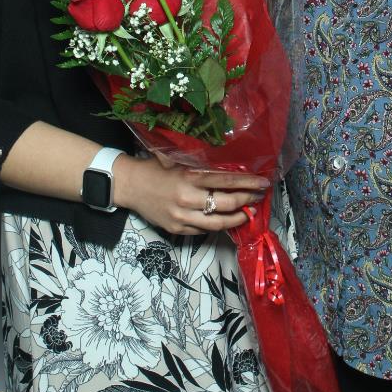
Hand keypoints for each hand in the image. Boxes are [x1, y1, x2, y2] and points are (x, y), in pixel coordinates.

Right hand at [118, 157, 269, 238]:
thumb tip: (230, 169)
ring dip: (237, 218)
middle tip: (258, 197)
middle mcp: (187, 199)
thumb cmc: (154, 168)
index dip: (247, 183)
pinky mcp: (177, 229)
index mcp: (188, 177)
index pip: (226, 181)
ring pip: (218, 223)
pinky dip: (218, 226)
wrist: (128, 185)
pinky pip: (203, 231)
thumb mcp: (178, 161)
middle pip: (226, 204)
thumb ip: (201, 167)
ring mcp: (182, 217)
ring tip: (247, 213)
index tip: (263, 182)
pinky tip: (226, 220)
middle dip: (246, 200)